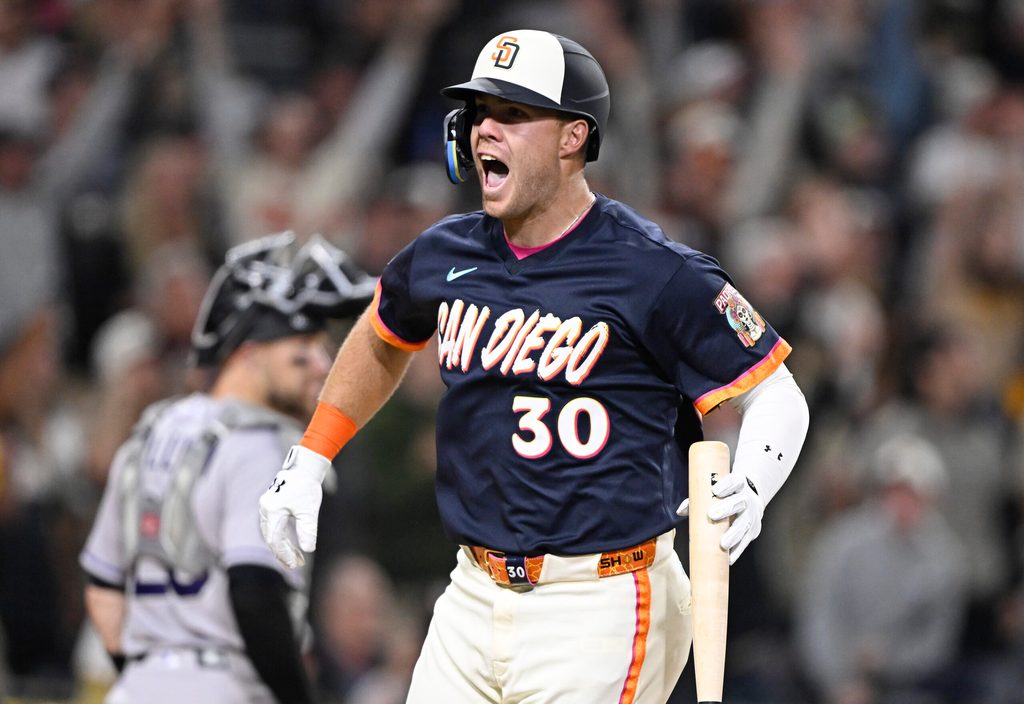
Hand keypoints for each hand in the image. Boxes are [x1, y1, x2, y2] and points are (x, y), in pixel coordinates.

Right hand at [259, 445, 330, 567]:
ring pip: (270, 531)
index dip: (284, 553)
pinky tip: (290, 542)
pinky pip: (272, 524)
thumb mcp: (309, 511)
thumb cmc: (307, 487)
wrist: (305, 467)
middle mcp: (265, 508)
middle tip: (294, 564)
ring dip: (281, 545)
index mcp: (272, 510)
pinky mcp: (270, 503)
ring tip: (295, 556)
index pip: (275, 539)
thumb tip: (308, 549)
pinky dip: (280, 535)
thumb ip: (307, 530)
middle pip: (270, 537)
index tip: (294, 564)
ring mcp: (266, 505)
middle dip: (282, 552)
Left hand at [676, 472, 764, 564]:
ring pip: (745, 523)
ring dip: (734, 534)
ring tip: (723, 544)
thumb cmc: (726, 495)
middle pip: (739, 502)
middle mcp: (747, 499)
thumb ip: (698, 499)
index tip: (715, 490)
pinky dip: (738, 549)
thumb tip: (680, 511)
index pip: (734, 481)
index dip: (726, 485)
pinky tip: (729, 558)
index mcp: (738, 485)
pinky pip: (746, 540)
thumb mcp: (715, 491)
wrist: (751, 497)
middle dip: (727, 508)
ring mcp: (752, 515)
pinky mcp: (754, 530)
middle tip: (712, 515)